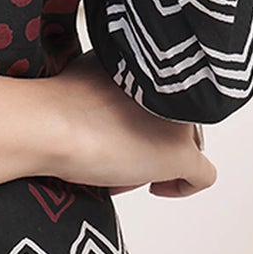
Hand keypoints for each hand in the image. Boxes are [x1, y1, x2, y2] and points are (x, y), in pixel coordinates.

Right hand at [47, 51, 215, 198]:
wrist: (49, 123)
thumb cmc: (57, 104)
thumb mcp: (91, 71)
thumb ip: (115, 79)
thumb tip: (114, 97)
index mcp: (152, 65)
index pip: (162, 97)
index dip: (141, 119)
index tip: (117, 131)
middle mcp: (172, 89)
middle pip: (174, 123)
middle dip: (148, 142)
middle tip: (116, 155)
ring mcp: (180, 122)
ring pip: (186, 147)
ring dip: (157, 161)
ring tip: (121, 170)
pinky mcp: (182, 155)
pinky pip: (202, 177)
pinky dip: (182, 187)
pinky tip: (156, 188)